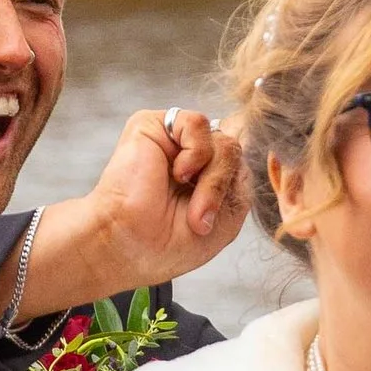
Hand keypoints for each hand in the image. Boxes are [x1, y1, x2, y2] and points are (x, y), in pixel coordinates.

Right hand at [80, 111, 249, 286]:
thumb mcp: (226, 220)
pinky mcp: (154, 125)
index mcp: (204, 177)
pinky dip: (196, 152)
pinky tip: (177, 173)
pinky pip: (197, 123)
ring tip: (189, 206)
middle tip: (199, 221)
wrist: (129, 247)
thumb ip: (240, 182)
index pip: (242, 165)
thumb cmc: (166, 244)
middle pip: (235, 153)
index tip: (211, 223)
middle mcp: (190, 156)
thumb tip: (240, 140)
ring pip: (223, 140)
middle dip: (223, 190)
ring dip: (212, 179)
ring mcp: (174, 141)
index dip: (236, 190)